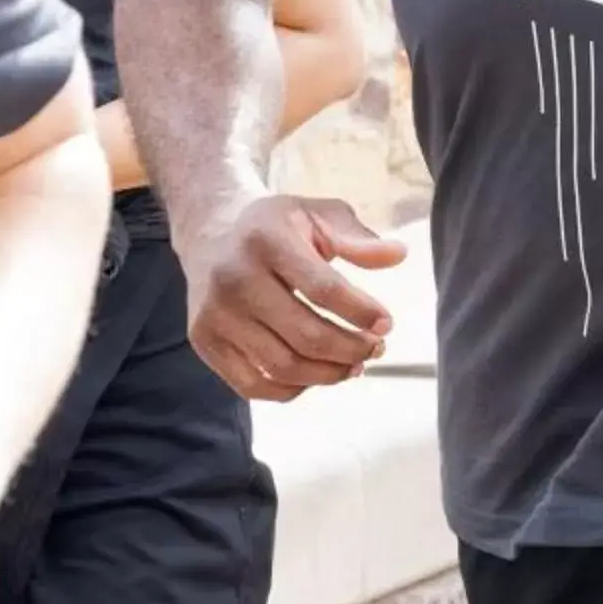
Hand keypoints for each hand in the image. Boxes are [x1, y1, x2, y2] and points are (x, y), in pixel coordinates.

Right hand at [176, 193, 406, 400]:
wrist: (211, 233)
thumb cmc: (278, 227)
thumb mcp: (318, 214)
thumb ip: (358, 237)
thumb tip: (398, 255)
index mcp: (267, 240)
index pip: (323, 288)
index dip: (361, 312)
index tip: (387, 323)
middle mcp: (234, 278)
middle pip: (305, 335)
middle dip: (352, 349)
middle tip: (376, 348)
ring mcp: (214, 314)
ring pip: (282, 366)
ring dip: (329, 374)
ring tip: (355, 365)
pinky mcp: (203, 341)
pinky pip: (253, 384)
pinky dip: (293, 389)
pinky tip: (318, 375)